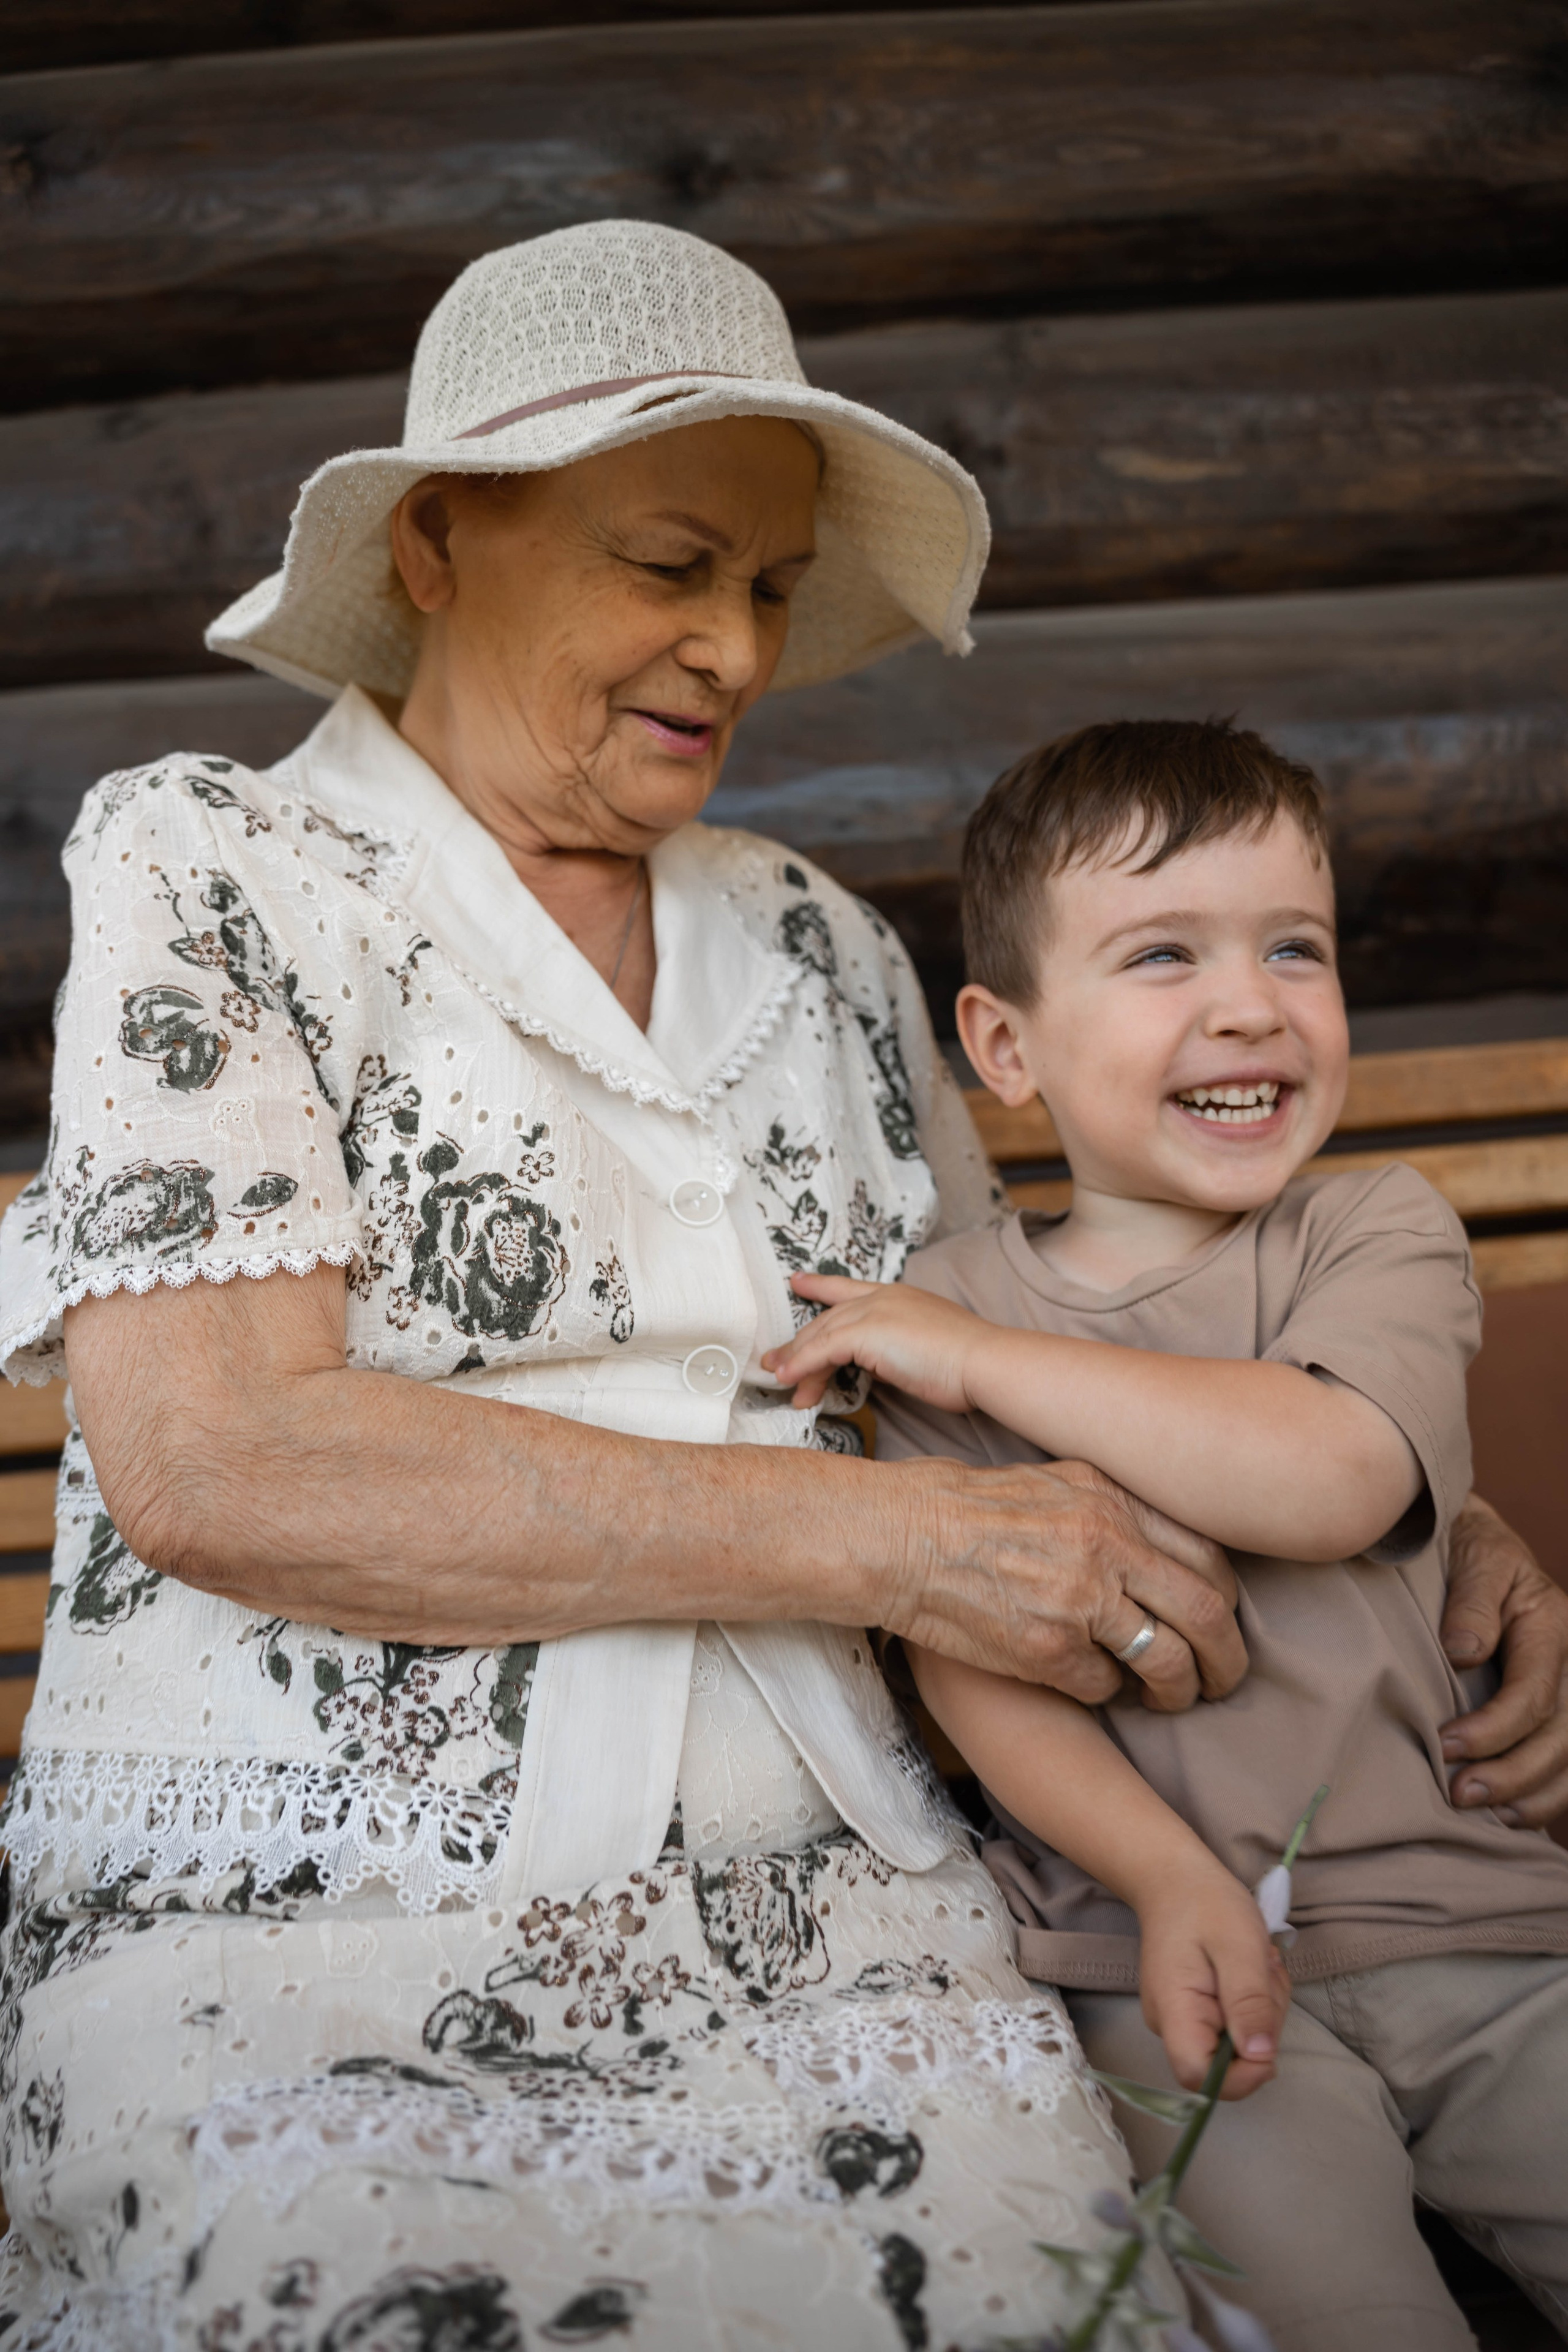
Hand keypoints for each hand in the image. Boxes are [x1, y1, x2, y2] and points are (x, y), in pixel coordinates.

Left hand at [762, 1273, 987, 1411]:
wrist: (984, 1361)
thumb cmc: (966, 1363)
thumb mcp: (925, 1348)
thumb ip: (897, 1349)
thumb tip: (878, 1364)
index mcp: (898, 1295)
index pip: (849, 1288)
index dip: (820, 1285)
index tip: (798, 1281)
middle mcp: (882, 1297)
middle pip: (827, 1319)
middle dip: (800, 1344)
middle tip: (776, 1364)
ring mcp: (874, 1311)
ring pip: (821, 1335)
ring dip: (797, 1361)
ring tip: (781, 1382)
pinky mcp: (867, 1332)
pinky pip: (823, 1351)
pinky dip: (803, 1367)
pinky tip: (791, 1382)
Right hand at [887, 1453, 1245, 1710]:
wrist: (900, 1537)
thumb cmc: (968, 1506)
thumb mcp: (1053, 1481)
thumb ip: (1112, 1509)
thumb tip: (1162, 1545)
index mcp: (1112, 1500)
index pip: (1208, 1555)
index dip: (1225, 1601)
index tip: (1219, 1622)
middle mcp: (1106, 1545)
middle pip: (1206, 1612)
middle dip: (1226, 1658)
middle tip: (1223, 1680)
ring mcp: (1078, 1599)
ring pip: (1166, 1661)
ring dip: (1177, 1689)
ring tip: (1169, 1699)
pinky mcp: (1046, 1649)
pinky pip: (1106, 1687)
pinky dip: (1110, 1695)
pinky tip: (1099, 1690)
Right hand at [1136, 1865, 1291, 2100]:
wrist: (1175, 1876)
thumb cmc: (1206, 1903)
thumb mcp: (1239, 1946)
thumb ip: (1250, 2002)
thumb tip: (1261, 2057)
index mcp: (1174, 2011)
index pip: (1198, 2077)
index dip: (1240, 2077)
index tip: (1268, 2039)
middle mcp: (1170, 2025)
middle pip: (1226, 2062)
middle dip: (1262, 2026)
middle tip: (1266, 1974)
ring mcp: (1181, 2018)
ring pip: (1238, 2044)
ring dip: (1264, 2009)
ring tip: (1260, 1964)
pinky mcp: (1195, 2010)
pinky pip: (1235, 2026)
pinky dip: (1254, 2002)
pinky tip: (1252, 1969)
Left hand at [1440, 1493, 1567, 1826]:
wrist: (1475, 1541)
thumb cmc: (1467, 1549)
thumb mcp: (1473, 1559)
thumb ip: (1471, 1603)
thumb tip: (1464, 1653)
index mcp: (1552, 1624)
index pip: (1534, 1693)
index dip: (1493, 1728)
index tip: (1446, 1746)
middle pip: (1559, 1736)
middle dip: (1512, 1773)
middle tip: (1459, 1794)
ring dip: (1532, 1795)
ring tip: (1485, 1815)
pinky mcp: (1559, 1709)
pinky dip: (1545, 1795)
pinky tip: (1511, 1814)